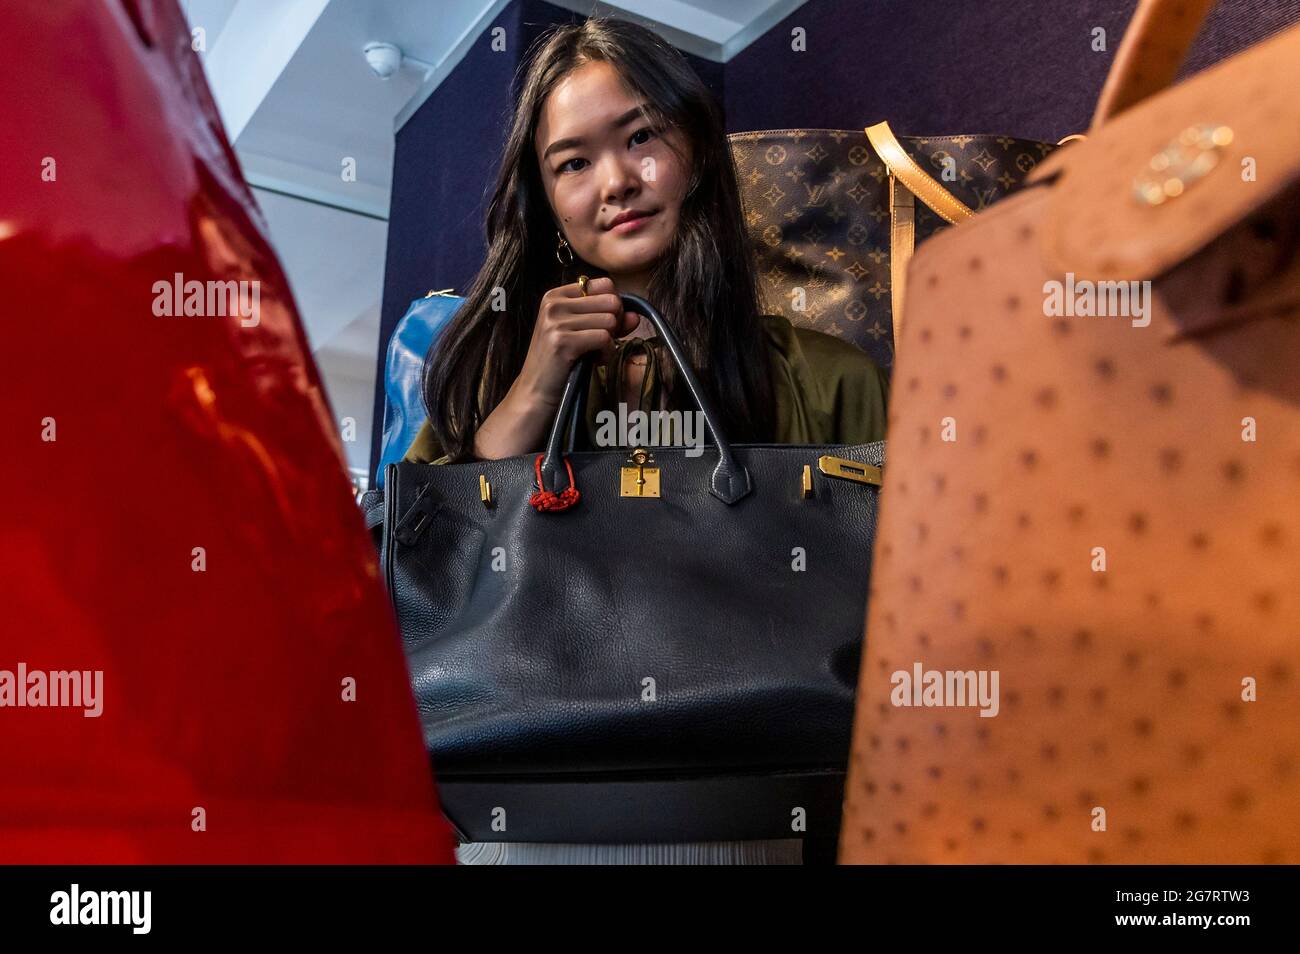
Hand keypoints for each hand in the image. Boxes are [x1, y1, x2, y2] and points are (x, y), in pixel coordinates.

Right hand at [469, 277, 637, 459]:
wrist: (535, 391)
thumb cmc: (562, 362)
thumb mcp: (583, 333)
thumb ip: (610, 320)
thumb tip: (635, 315)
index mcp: (555, 295)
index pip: (605, 284)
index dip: (613, 306)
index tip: (603, 326)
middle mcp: (553, 303)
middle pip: (611, 301)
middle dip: (614, 324)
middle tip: (600, 343)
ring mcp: (556, 321)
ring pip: (610, 320)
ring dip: (610, 342)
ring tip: (594, 354)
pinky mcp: (562, 341)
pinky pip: (605, 338)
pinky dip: (606, 353)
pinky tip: (594, 361)